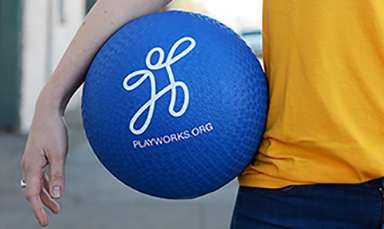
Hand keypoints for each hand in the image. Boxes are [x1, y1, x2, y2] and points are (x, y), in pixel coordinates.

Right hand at [21, 109, 67, 226]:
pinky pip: (40, 176)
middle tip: (50, 219)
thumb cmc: (54, 131)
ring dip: (45, 196)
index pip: (32, 194)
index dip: (38, 210)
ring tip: (56, 208)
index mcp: (32, 166)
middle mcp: (28, 166)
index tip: (45, 222)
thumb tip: (57, 196)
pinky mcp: (37, 157)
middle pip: (33, 192)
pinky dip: (46, 186)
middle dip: (41, 206)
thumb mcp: (60, 154)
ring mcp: (32, 161)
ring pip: (37, 185)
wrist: (48, 112)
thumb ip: (58, 175)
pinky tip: (54, 190)